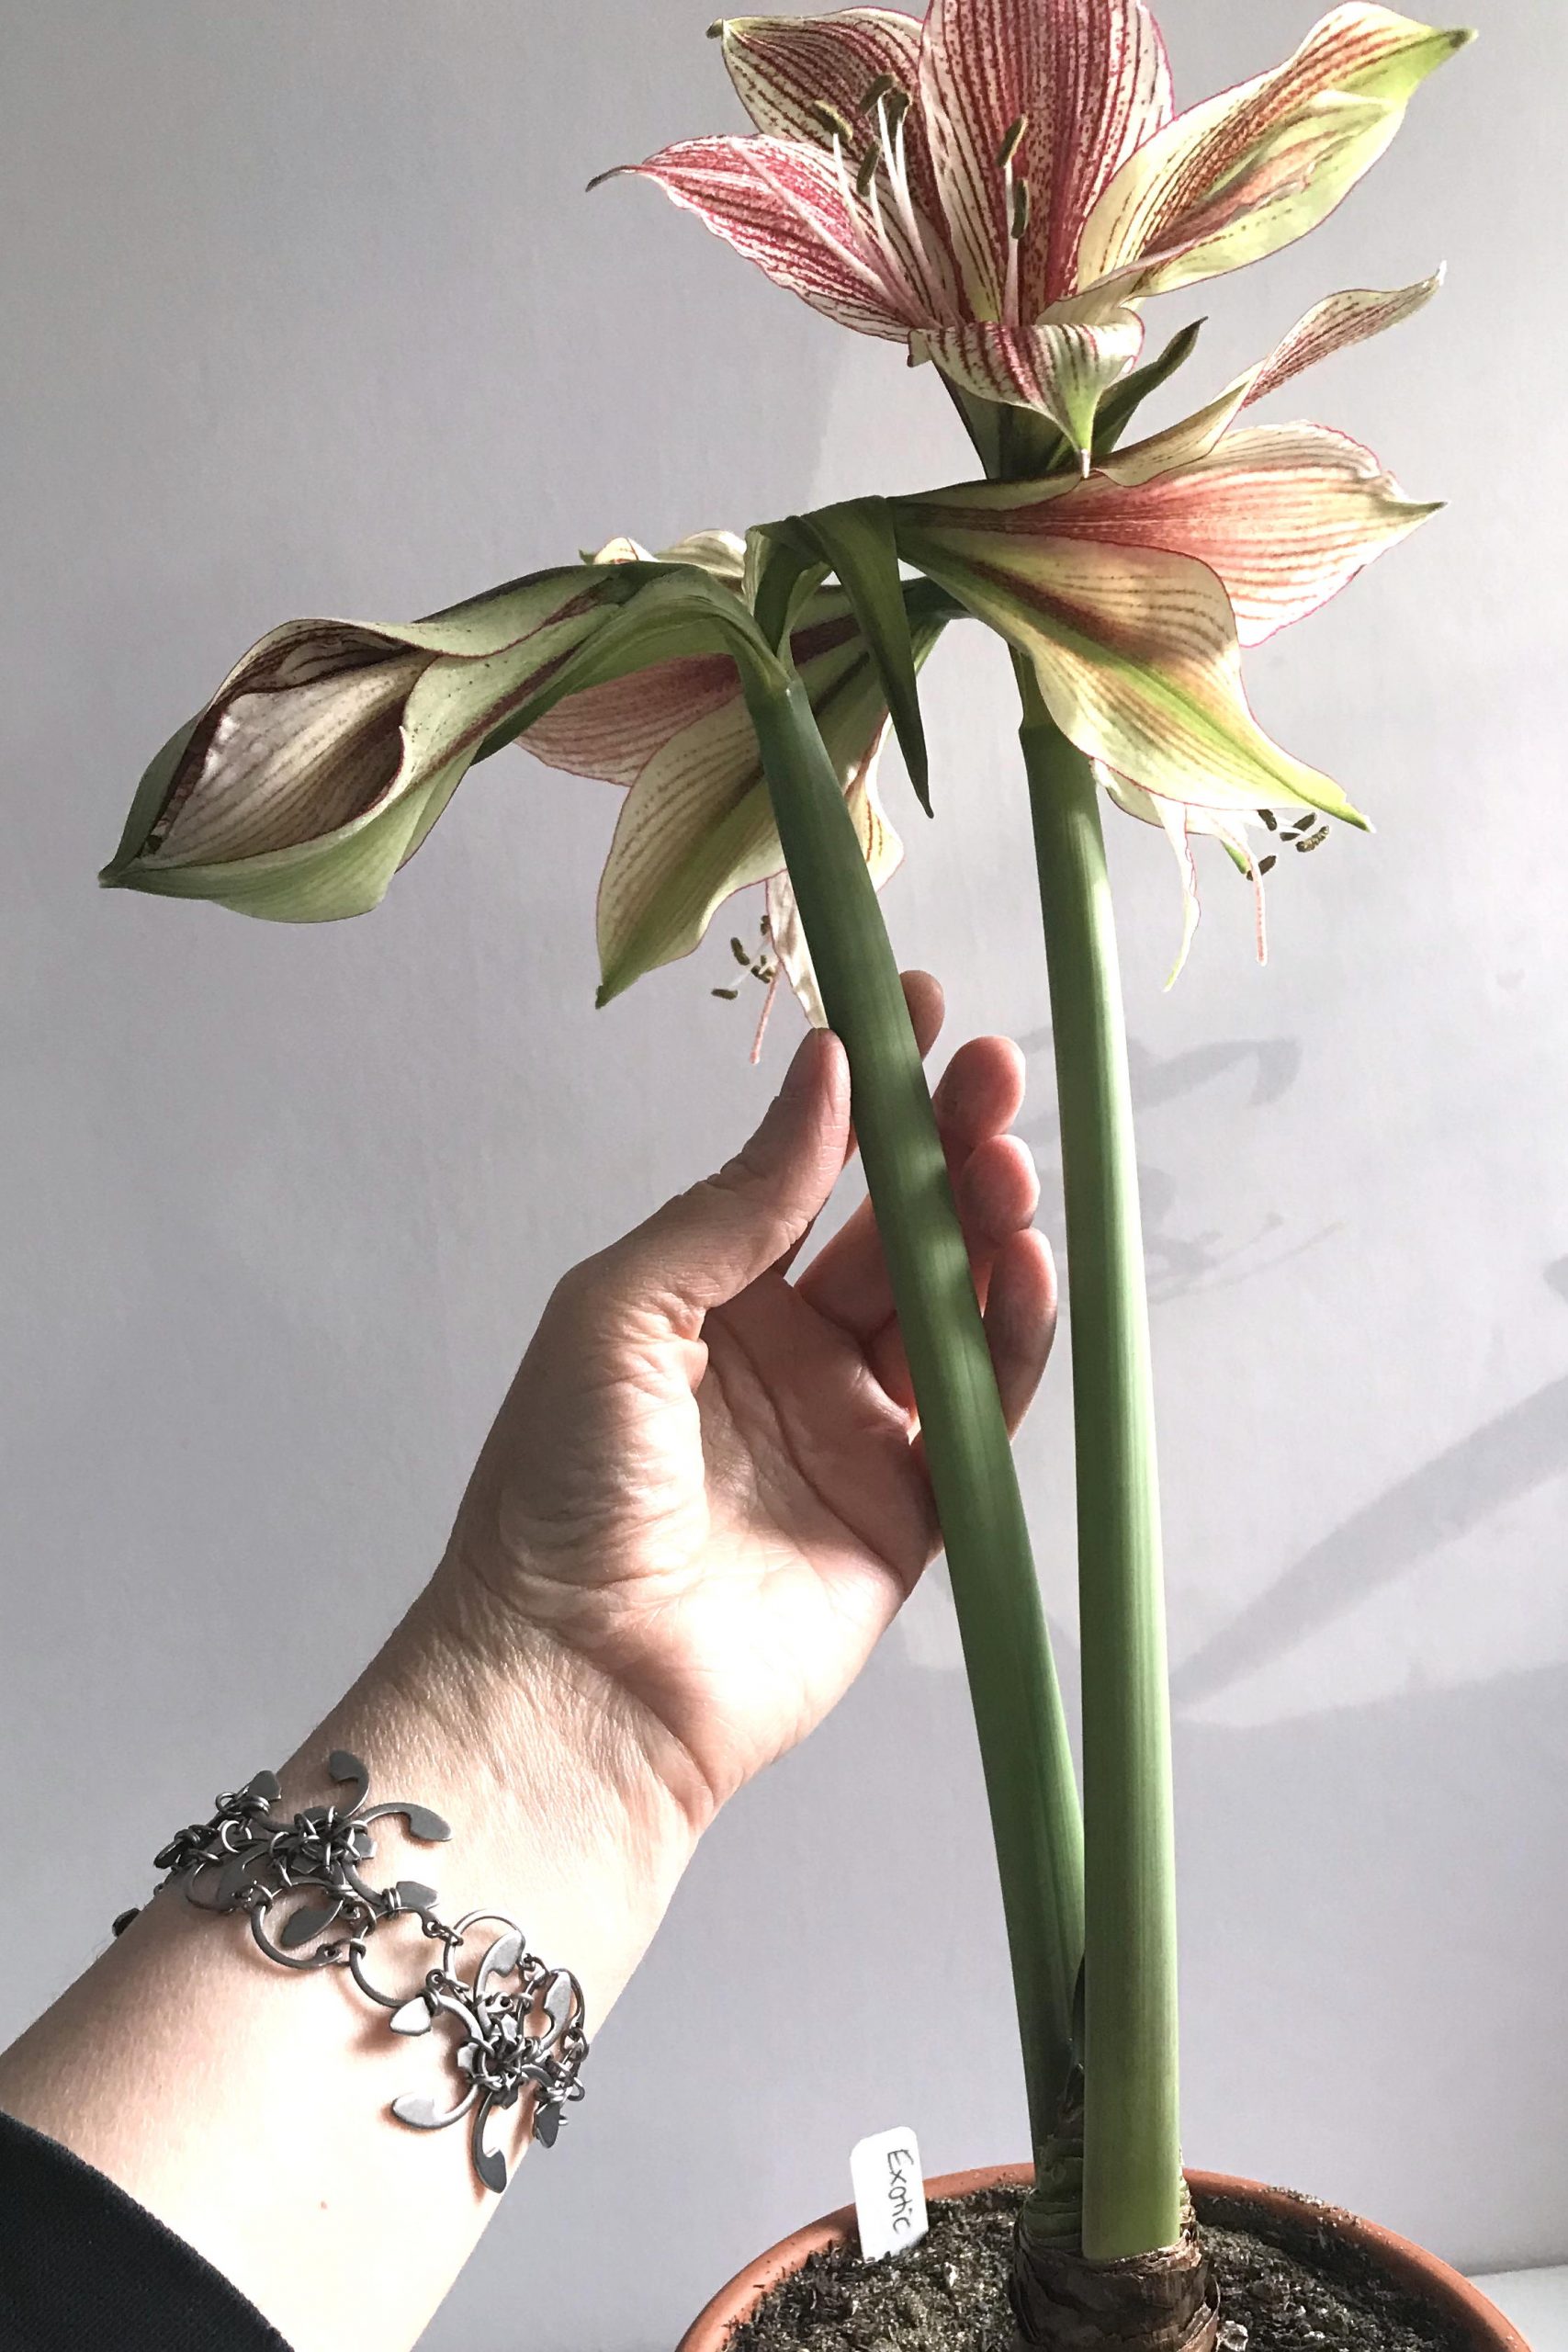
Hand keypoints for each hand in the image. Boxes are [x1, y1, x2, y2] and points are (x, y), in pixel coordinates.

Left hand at [440, 974, 1054, 1831]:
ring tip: (1007, 1165)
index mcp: (710, 1301)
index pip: (812, 1174)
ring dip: (987, 1230)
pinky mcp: (910, 1519)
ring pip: (950, 1311)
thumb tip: (827, 1079)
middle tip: (993, 1073)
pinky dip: (1013, 1341)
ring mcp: (857, 1437)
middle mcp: (792, 1358)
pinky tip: (1024, 1267)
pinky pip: (982, 1416)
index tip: (925, 1012)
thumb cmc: (558, 1487)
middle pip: (898, 1231)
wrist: (573, 1679)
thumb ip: (736, 1203)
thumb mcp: (623, 1309)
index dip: (873, 1096)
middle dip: (949, 1148)